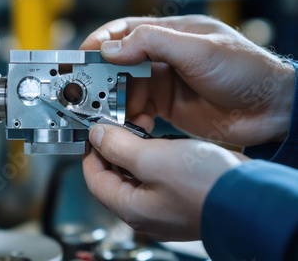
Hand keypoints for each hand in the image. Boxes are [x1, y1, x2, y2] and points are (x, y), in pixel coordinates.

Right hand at [81, 15, 295, 146]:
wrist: (271, 111)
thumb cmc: (246, 71)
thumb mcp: (198, 51)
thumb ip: (153, 44)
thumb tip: (111, 48)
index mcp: (171, 35)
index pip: (125, 32)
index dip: (101, 43)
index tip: (82, 58)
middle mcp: (164, 58)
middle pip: (120, 64)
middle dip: (103, 78)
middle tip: (89, 94)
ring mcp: (165, 83)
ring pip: (126, 89)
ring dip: (115, 102)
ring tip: (113, 115)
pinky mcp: (167, 106)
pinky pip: (138, 110)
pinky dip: (130, 117)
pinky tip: (135, 124)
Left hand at [83, 124, 249, 240]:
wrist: (250, 196)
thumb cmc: (205, 185)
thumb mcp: (152, 158)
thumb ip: (118, 146)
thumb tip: (98, 136)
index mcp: (131, 208)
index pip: (95, 180)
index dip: (91, 153)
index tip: (94, 134)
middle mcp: (146, 213)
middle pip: (115, 178)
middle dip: (113, 150)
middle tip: (118, 128)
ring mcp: (164, 208)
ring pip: (137, 176)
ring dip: (135, 152)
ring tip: (142, 130)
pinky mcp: (181, 200)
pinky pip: (158, 179)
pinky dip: (154, 159)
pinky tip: (164, 145)